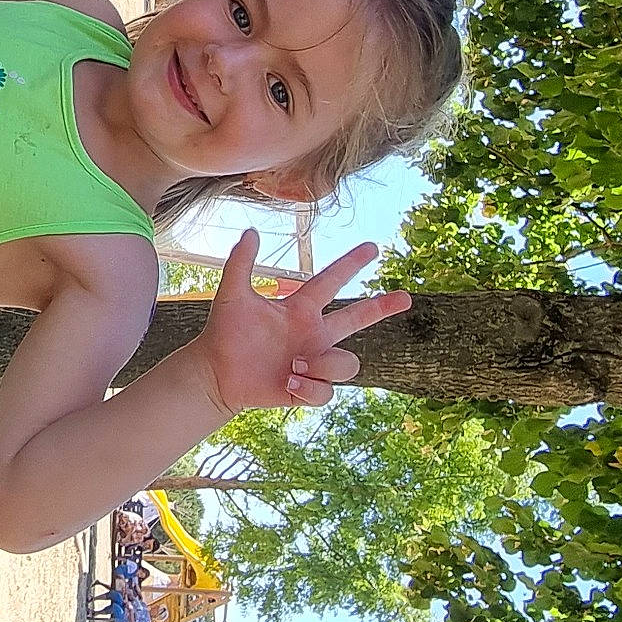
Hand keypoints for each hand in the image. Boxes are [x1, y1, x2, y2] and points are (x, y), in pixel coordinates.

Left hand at [192, 232, 407, 414]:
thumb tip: (251, 231)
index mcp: (299, 309)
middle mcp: (313, 334)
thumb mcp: (233, 295)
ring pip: (346, 362)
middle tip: (406, 297)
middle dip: (382, 307)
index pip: (330, 282)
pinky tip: (288, 383)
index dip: (351, 264)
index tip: (372, 248)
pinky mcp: (308, 389)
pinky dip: (310, 387)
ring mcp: (313, 361)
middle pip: (356, 318)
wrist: (215, 372)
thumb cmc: (224, 333)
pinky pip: (328, 391)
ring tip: (294, 366)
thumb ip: (241, 263)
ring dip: (324, 363)